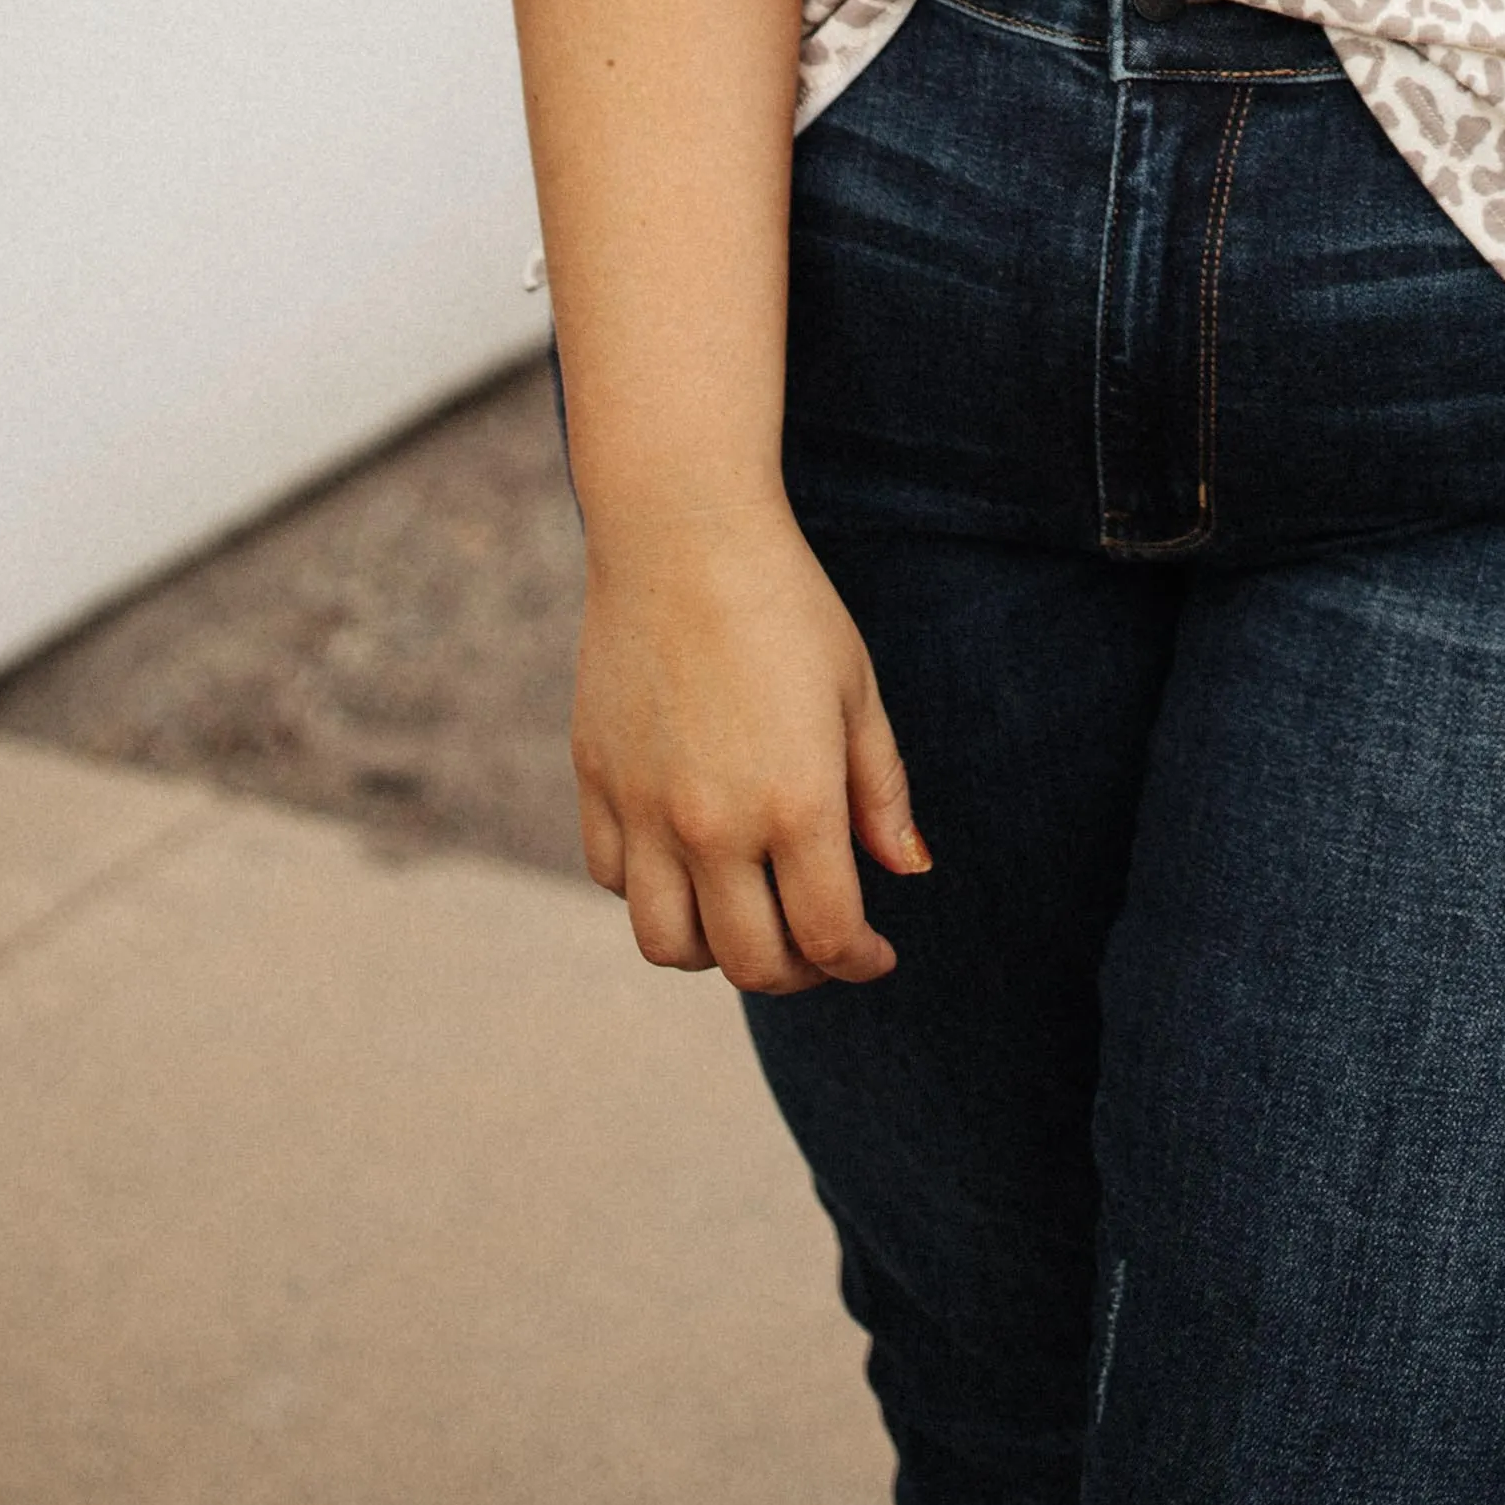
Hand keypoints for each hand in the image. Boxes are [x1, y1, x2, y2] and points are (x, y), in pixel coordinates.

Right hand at [571, 510, 928, 990]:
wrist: (681, 532)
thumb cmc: (785, 602)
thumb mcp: (856, 691)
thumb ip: (881, 793)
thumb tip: (908, 871)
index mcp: (795, 804)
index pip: (827, 937)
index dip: (859, 962)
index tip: (874, 956)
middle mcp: (714, 824)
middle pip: (750, 963)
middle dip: (798, 973)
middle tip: (820, 946)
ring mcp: (645, 809)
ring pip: (669, 945)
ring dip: (716, 952)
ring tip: (749, 916)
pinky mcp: (596, 783)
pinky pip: (614, 880)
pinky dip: (652, 893)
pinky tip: (688, 858)